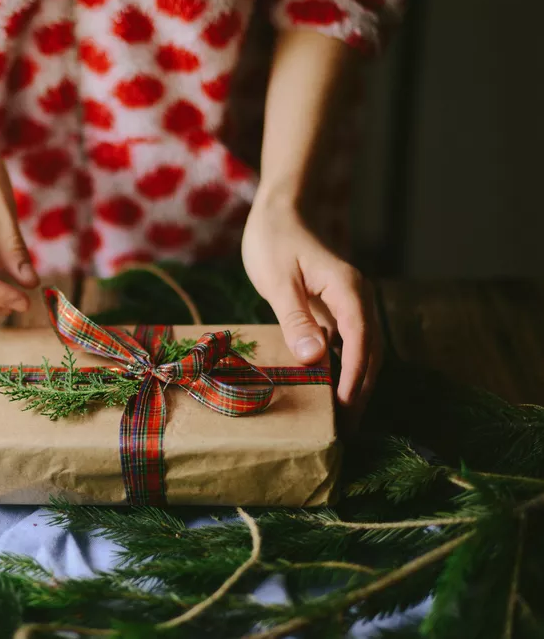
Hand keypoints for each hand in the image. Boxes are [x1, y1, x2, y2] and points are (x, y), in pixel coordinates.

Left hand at [241, 199, 380, 414]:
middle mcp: (358, 299)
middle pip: (369, 352)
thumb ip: (295, 317)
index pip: (360, 341)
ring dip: (354, 384)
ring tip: (339, 421)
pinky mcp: (337, 312)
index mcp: (348, 289)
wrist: (280, 214)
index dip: (354, 377)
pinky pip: (347, 346)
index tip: (344, 408)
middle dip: (360, 390)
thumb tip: (314, 357)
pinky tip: (328, 394)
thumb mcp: (278, 280)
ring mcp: (350, 306)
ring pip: (362, 353)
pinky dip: (342, 371)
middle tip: (343, 430)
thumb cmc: (274, 242)